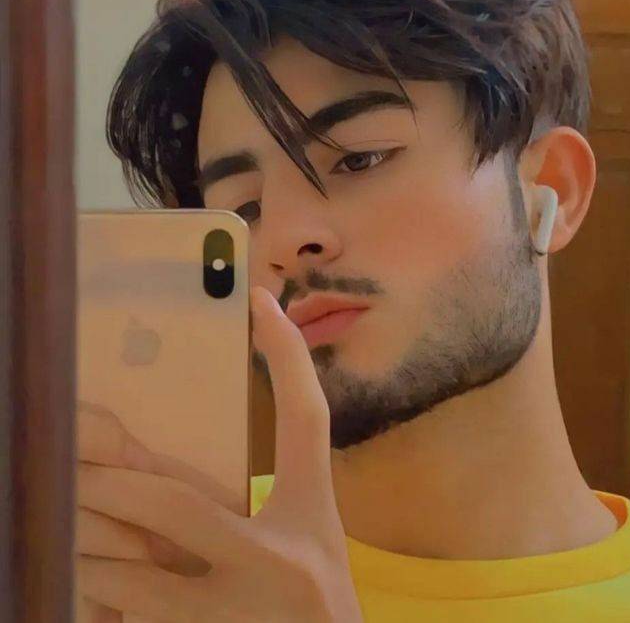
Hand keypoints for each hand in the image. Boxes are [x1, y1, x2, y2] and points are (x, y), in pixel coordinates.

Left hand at [76, 286, 362, 622]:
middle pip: (170, 505)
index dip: (287, 359)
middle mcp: (280, 566)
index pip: (306, 422)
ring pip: (128, 581)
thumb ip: (259, 506)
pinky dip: (94, 605)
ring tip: (52, 529)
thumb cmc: (312, 606)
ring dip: (82, 556)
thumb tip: (180, 470)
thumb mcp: (304, 547)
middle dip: (103, 486)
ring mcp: (239, 620)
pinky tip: (72, 588)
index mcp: (312, 521)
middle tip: (58, 461)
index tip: (260, 303)